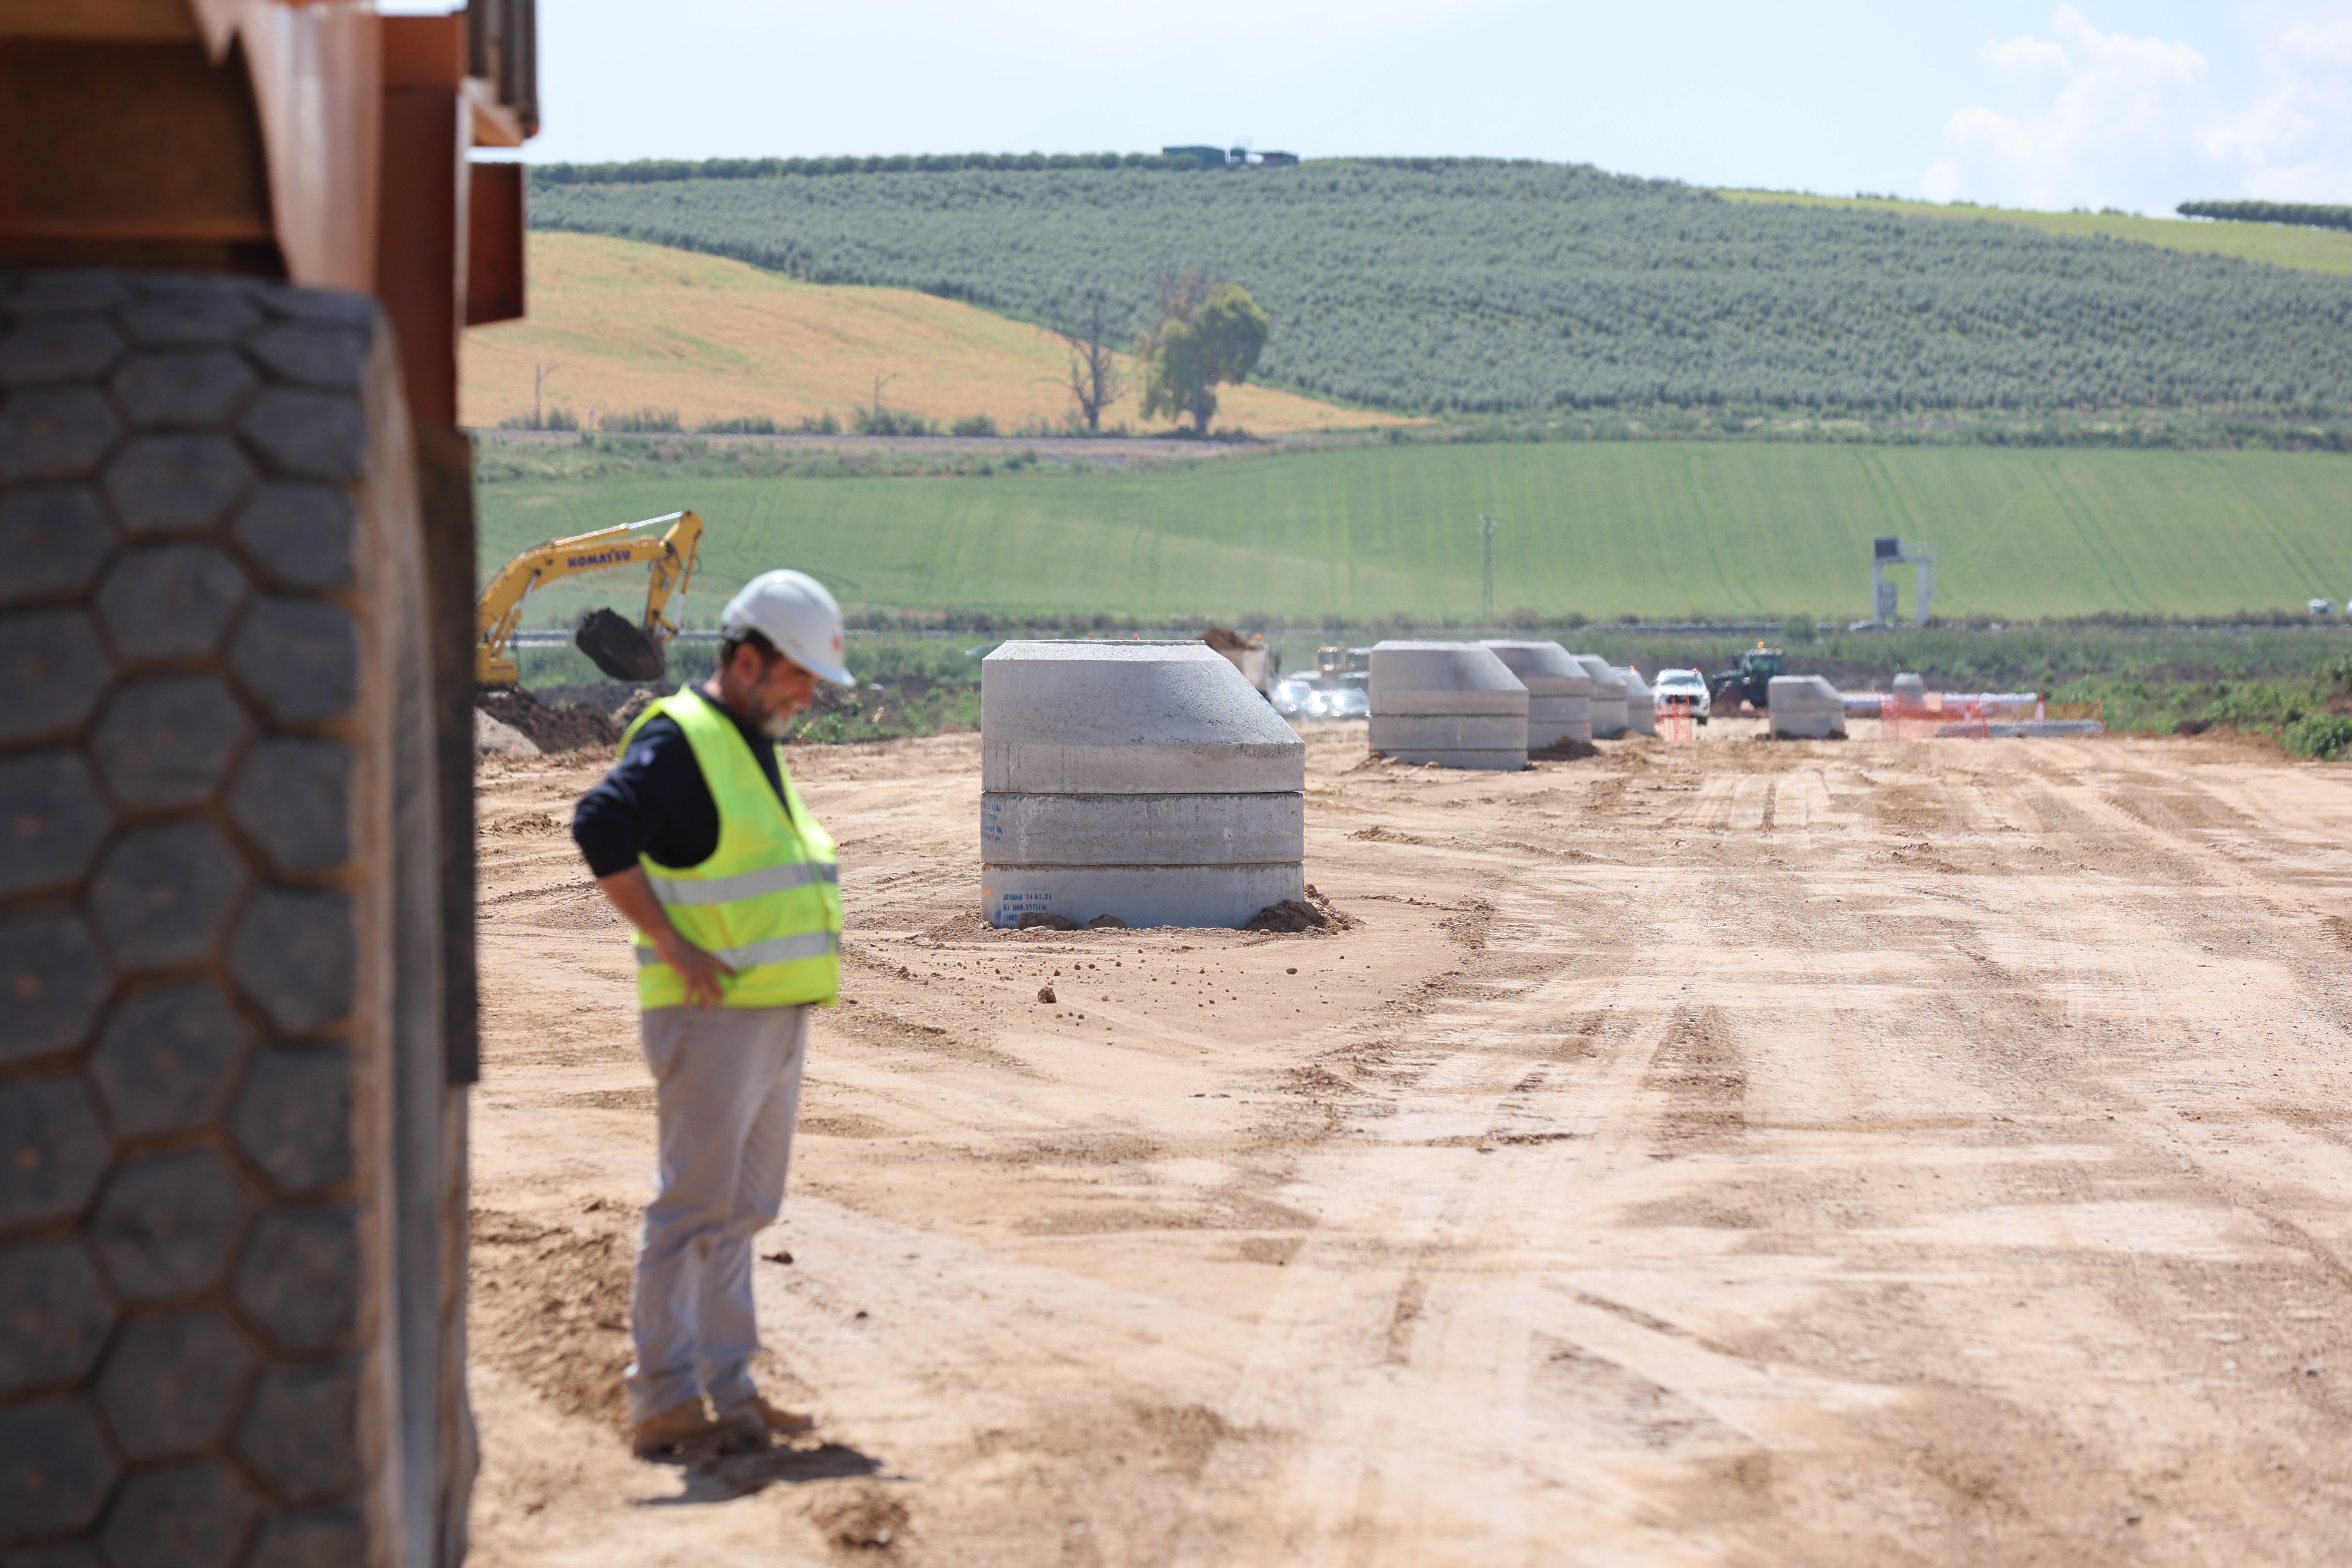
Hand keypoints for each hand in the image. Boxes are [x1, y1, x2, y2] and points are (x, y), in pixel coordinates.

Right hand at [594, 867, 734, 1008]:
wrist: (670, 939)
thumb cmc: (672, 939)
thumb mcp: (680, 945)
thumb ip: (677, 950)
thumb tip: (663, 951)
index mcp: (703, 954)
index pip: (718, 963)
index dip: (726, 969)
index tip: (734, 974)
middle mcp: (702, 963)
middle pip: (713, 978)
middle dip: (718, 989)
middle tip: (723, 998)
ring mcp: (696, 969)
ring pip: (705, 987)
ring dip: (706, 998)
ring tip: (707, 1008)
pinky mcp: (688, 974)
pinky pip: (690, 989)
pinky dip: (688, 998)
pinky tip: (687, 1006)